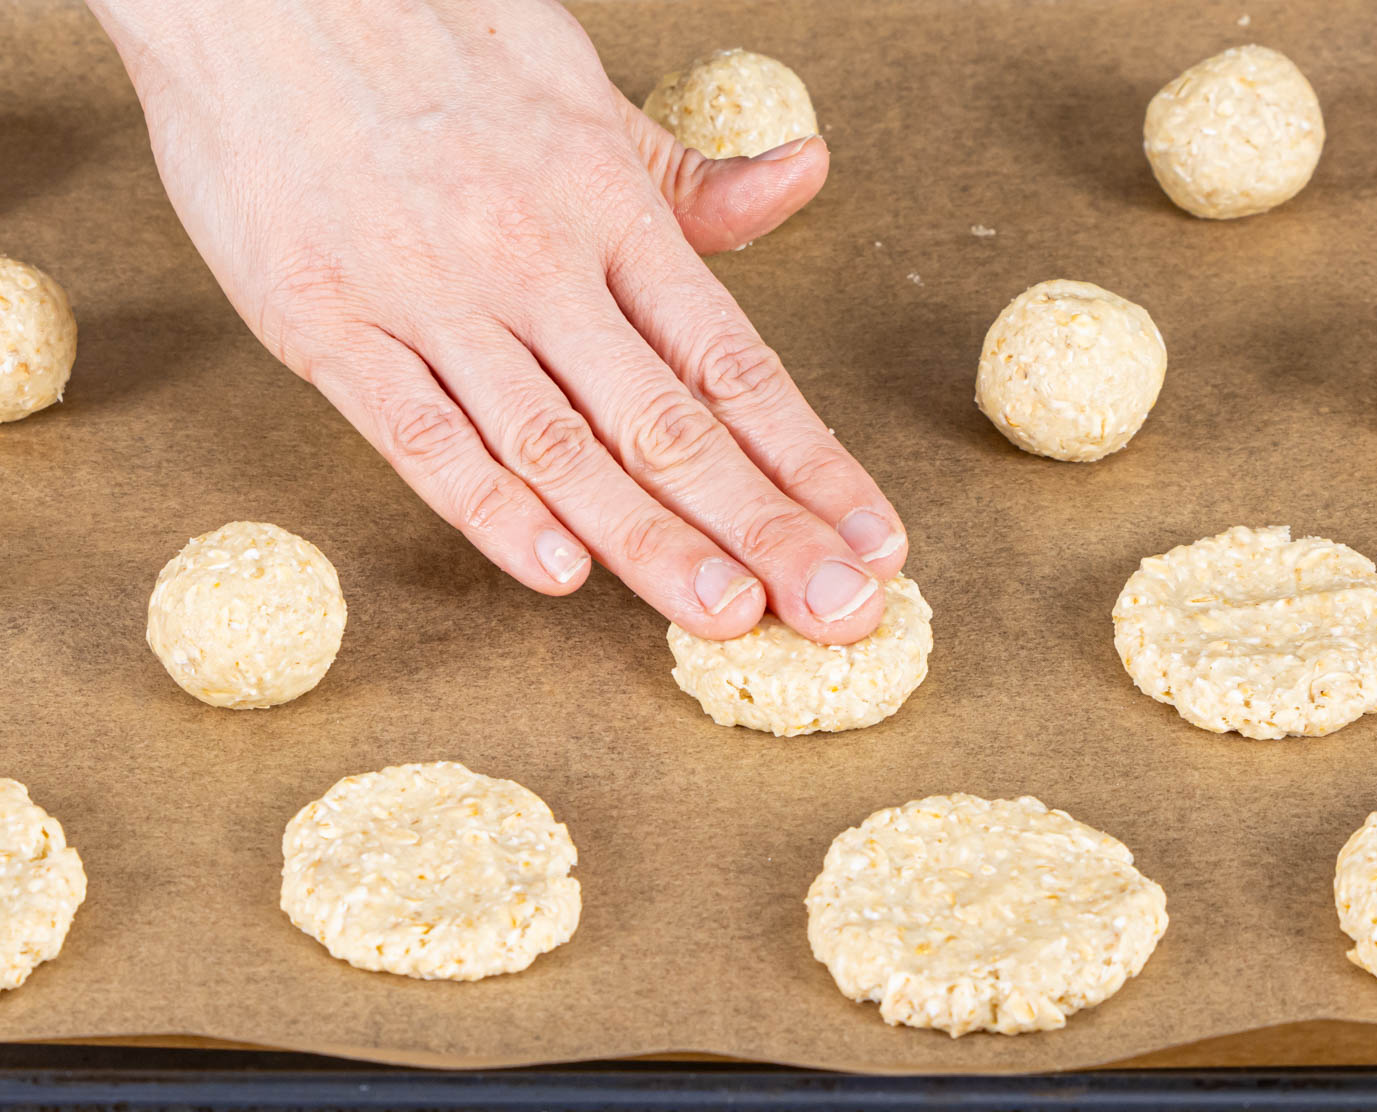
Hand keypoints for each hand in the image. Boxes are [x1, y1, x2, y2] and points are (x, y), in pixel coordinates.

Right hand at [87, 0, 905, 642]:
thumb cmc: (429, 36)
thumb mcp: (582, 95)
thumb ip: (689, 179)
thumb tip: (807, 179)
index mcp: (608, 209)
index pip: (735, 363)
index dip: (813, 461)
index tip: (876, 537)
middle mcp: (536, 261)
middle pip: (670, 425)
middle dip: (765, 529)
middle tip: (839, 611)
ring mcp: (433, 299)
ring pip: (561, 448)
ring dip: (652, 543)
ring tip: (728, 616)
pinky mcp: (328, 325)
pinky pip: (420, 434)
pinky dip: (489, 508)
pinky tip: (557, 572)